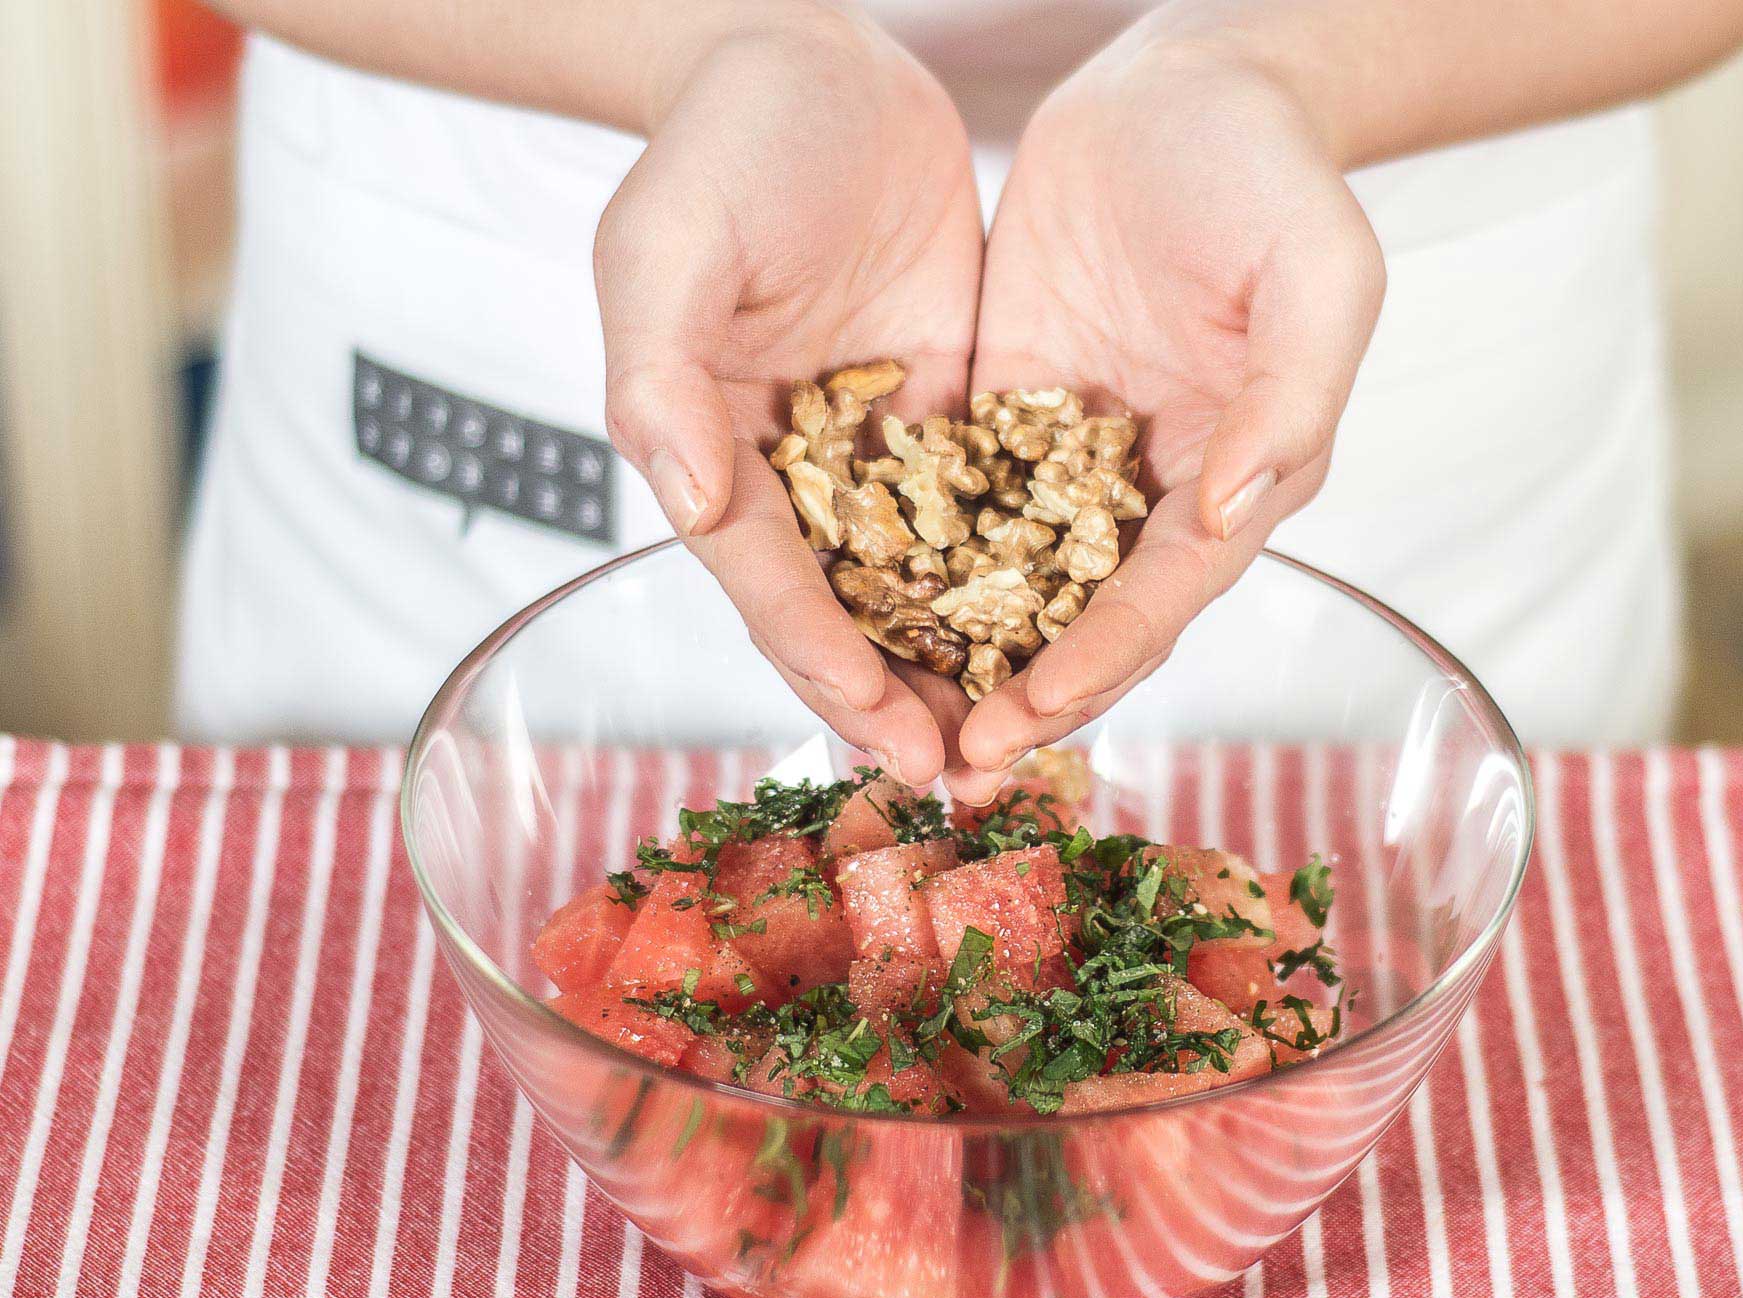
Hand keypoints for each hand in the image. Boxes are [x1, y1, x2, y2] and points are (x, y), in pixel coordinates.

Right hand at [598, 6, 982, 784]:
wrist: (813, 61)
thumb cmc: (720, 145)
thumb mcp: (666, 245)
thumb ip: (661, 376)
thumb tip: (688, 501)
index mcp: (718, 453)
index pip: (772, 582)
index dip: (823, 658)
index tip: (884, 726)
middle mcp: (799, 477)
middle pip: (852, 612)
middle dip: (904, 698)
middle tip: (968, 779)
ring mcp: (880, 456)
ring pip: (929, 586)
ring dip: (970, 664)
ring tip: (1030, 739)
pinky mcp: (952, 420)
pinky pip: (996, 513)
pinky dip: (1025, 578)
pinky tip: (1078, 631)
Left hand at [952, 31, 1384, 798]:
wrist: (1188, 80)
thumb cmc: (1270, 170)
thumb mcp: (1317, 270)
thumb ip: (1290, 398)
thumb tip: (1226, 512)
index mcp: (1230, 477)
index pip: (1158, 601)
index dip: (1094, 667)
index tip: (1023, 720)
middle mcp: (1146, 489)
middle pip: (1076, 622)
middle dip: (1015, 700)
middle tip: (941, 773)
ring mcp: (1069, 456)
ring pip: (1005, 582)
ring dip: (953, 660)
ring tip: (882, 724)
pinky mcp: (1004, 412)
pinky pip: (950, 500)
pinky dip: (909, 560)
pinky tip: (843, 607)